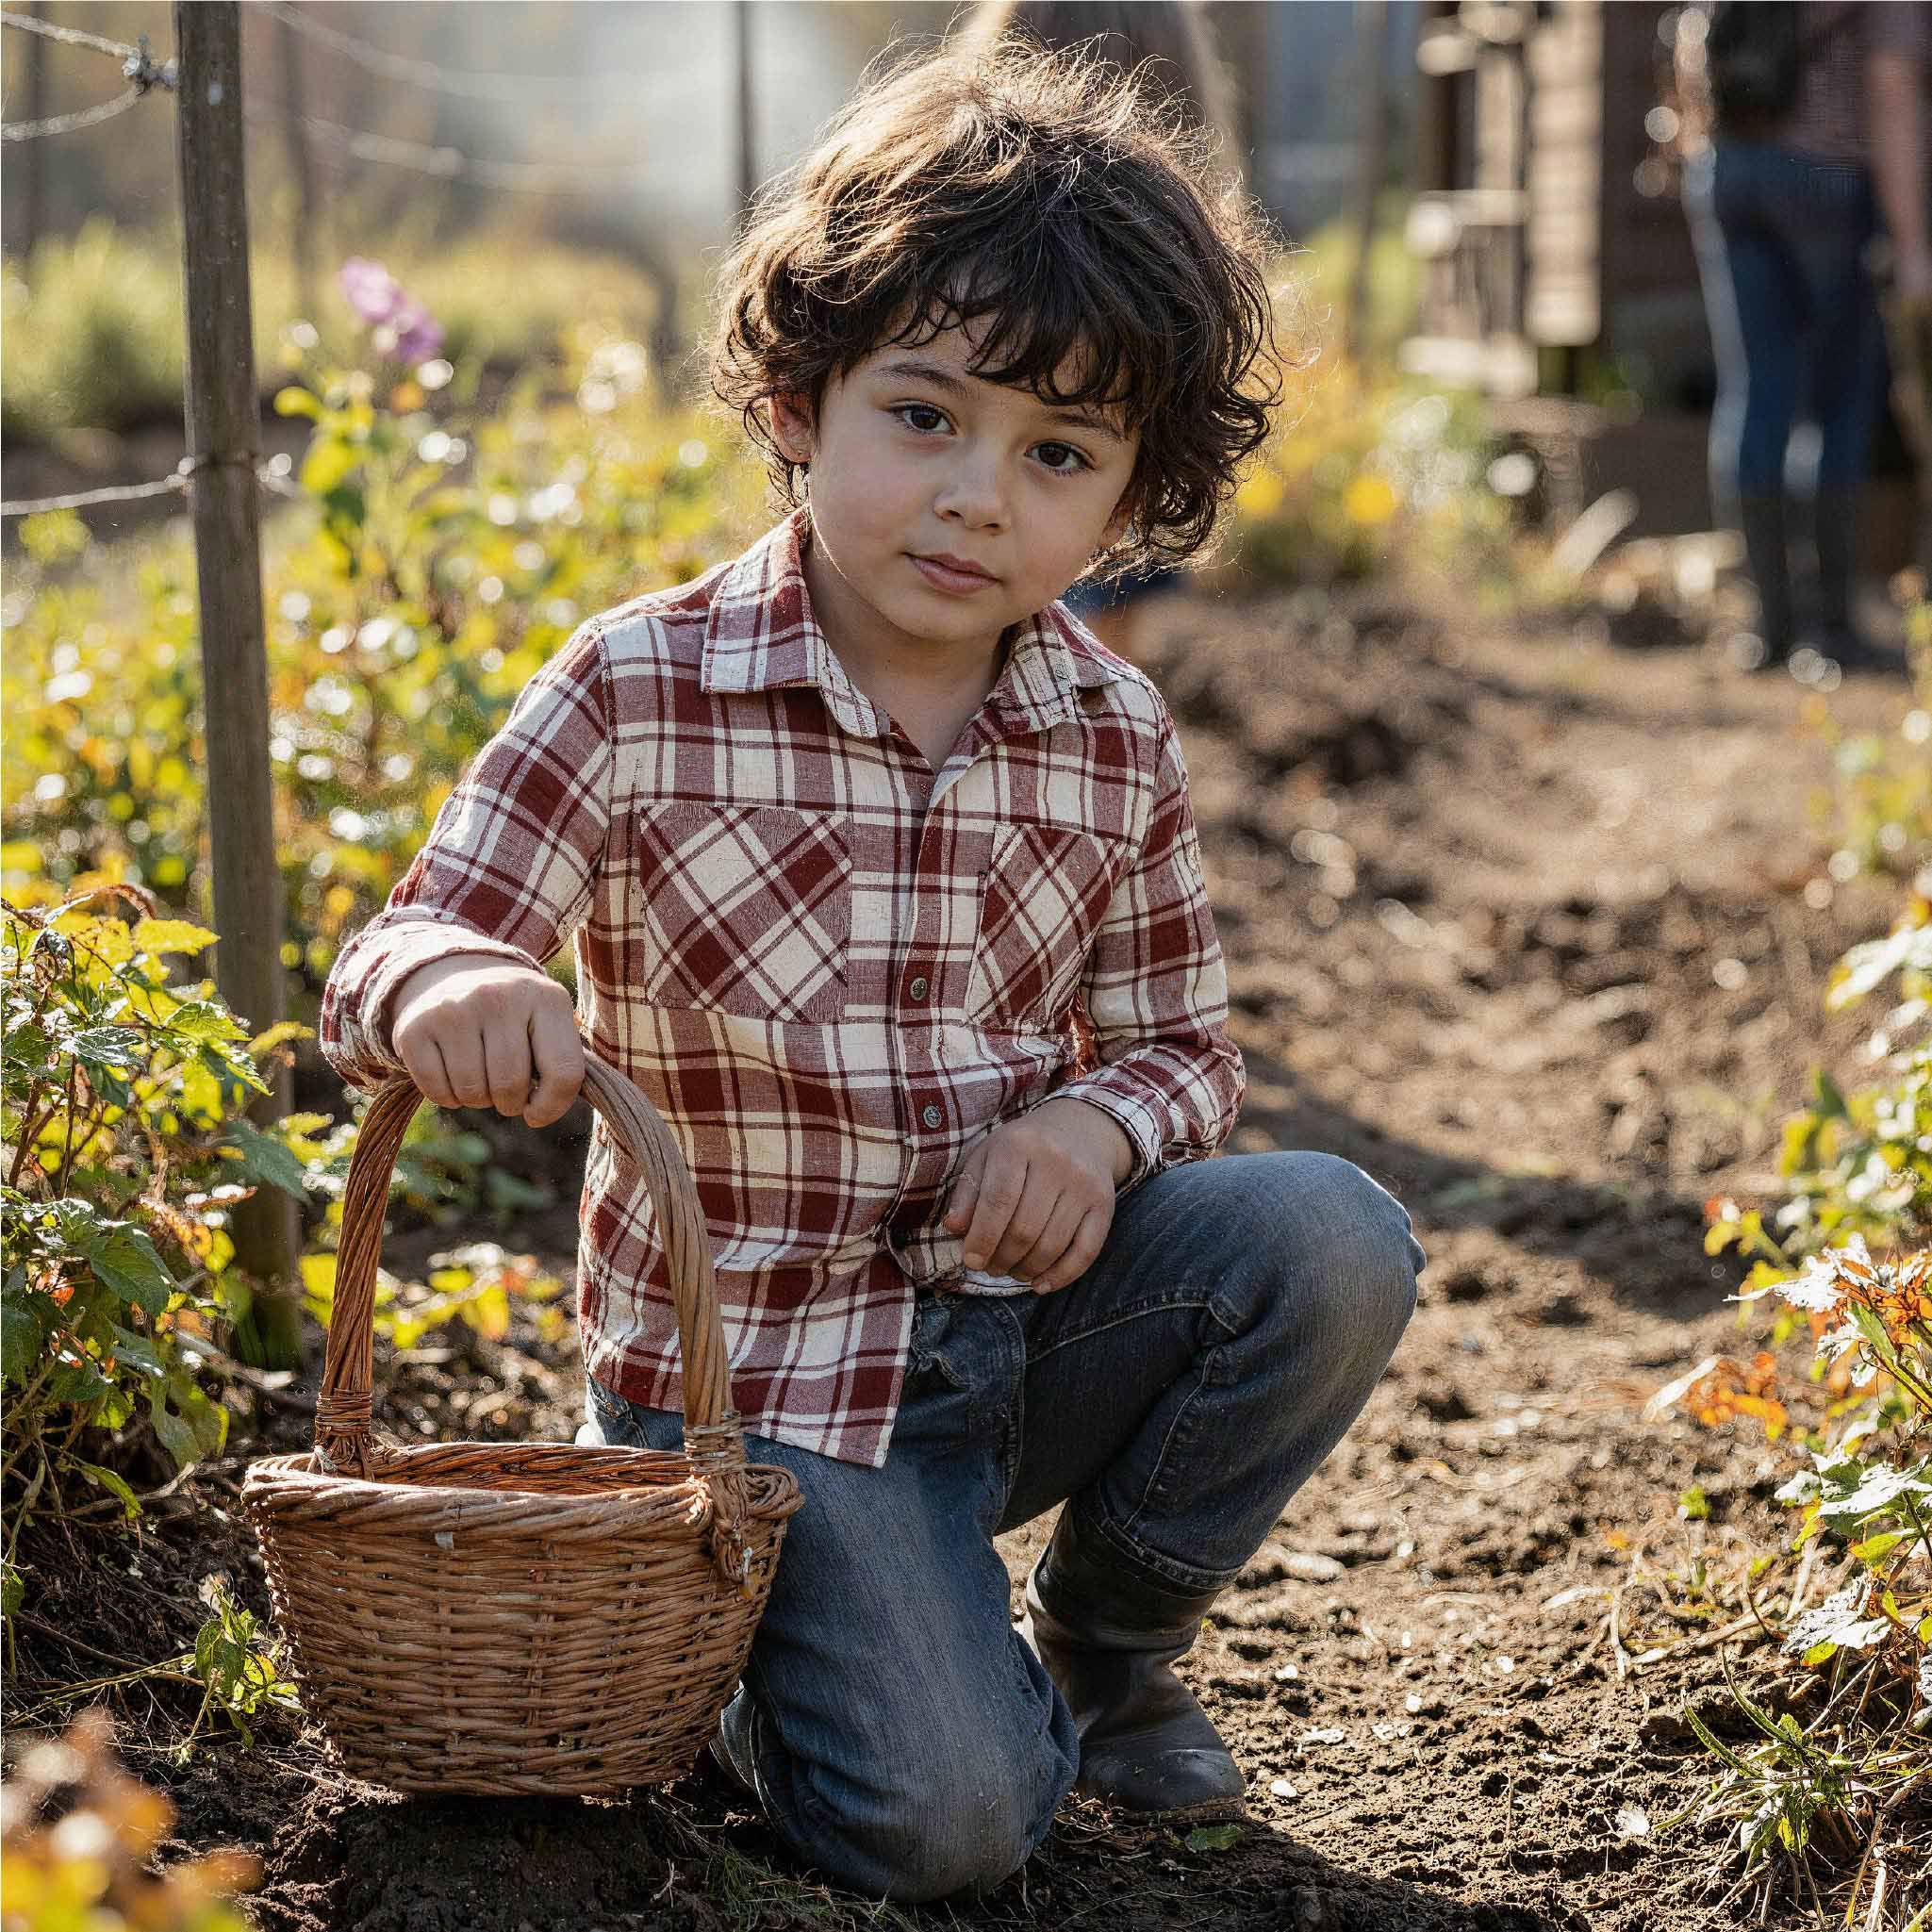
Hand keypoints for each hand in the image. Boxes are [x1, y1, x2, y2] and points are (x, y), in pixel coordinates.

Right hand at [390, 954, 584, 1128]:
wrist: (454, 973)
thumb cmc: (514, 1014)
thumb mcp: (548, 1021)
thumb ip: (563, 1062)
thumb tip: (546, 1109)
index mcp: (546, 998)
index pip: (564, 1072)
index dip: (553, 1106)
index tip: (537, 1113)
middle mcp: (499, 997)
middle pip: (511, 1085)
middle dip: (509, 1103)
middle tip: (505, 1092)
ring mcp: (453, 1009)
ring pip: (473, 1092)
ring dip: (478, 1100)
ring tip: (481, 1078)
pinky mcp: (415, 1028)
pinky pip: (437, 1091)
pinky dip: (447, 1098)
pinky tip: (453, 1077)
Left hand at [942, 1097, 1132, 1293]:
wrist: (1080, 1130)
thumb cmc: (1023, 1149)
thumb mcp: (987, 1157)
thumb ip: (968, 1192)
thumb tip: (954, 1229)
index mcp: (1018, 1145)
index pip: (997, 1201)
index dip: (982, 1238)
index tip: (971, 1260)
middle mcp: (1056, 1161)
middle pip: (1025, 1228)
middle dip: (1002, 1258)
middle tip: (991, 1267)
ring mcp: (1084, 1183)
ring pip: (1052, 1244)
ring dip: (1027, 1269)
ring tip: (1012, 1271)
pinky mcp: (1105, 1203)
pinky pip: (1085, 1251)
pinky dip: (1061, 1276)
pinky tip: (1041, 1284)